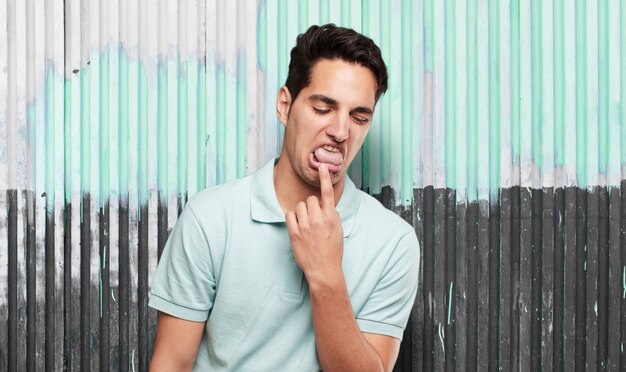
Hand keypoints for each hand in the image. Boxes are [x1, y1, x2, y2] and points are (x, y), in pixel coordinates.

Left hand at [285, 164, 343, 280]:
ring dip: (302, 212)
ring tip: (306, 224)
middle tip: (314, 218)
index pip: (327, 193)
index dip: (325, 178)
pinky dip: (293, 218)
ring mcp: (305, 226)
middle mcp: (318, 220)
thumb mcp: (338, 231)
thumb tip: (326, 206)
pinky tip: (298, 226)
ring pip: (299, 206)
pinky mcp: (294, 233)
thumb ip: (333, 216)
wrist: (323, 270)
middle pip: (310, 199)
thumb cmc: (333, 251)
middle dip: (311, 206)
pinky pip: (290, 215)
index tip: (323, 166)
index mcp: (331, 218)